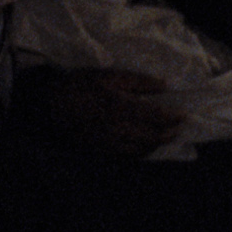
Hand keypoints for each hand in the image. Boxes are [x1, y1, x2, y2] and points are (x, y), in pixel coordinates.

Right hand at [33, 66, 186, 158]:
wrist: (48, 107)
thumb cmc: (78, 86)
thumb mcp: (108, 75)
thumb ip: (137, 81)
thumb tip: (164, 84)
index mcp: (123, 108)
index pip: (157, 117)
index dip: (173, 117)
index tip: (184, 114)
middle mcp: (119, 129)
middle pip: (152, 136)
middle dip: (168, 133)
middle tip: (179, 128)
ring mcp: (109, 143)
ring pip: (141, 149)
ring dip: (157, 145)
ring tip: (166, 138)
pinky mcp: (100, 151)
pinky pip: (126, 156)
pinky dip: (140, 153)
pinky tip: (143, 148)